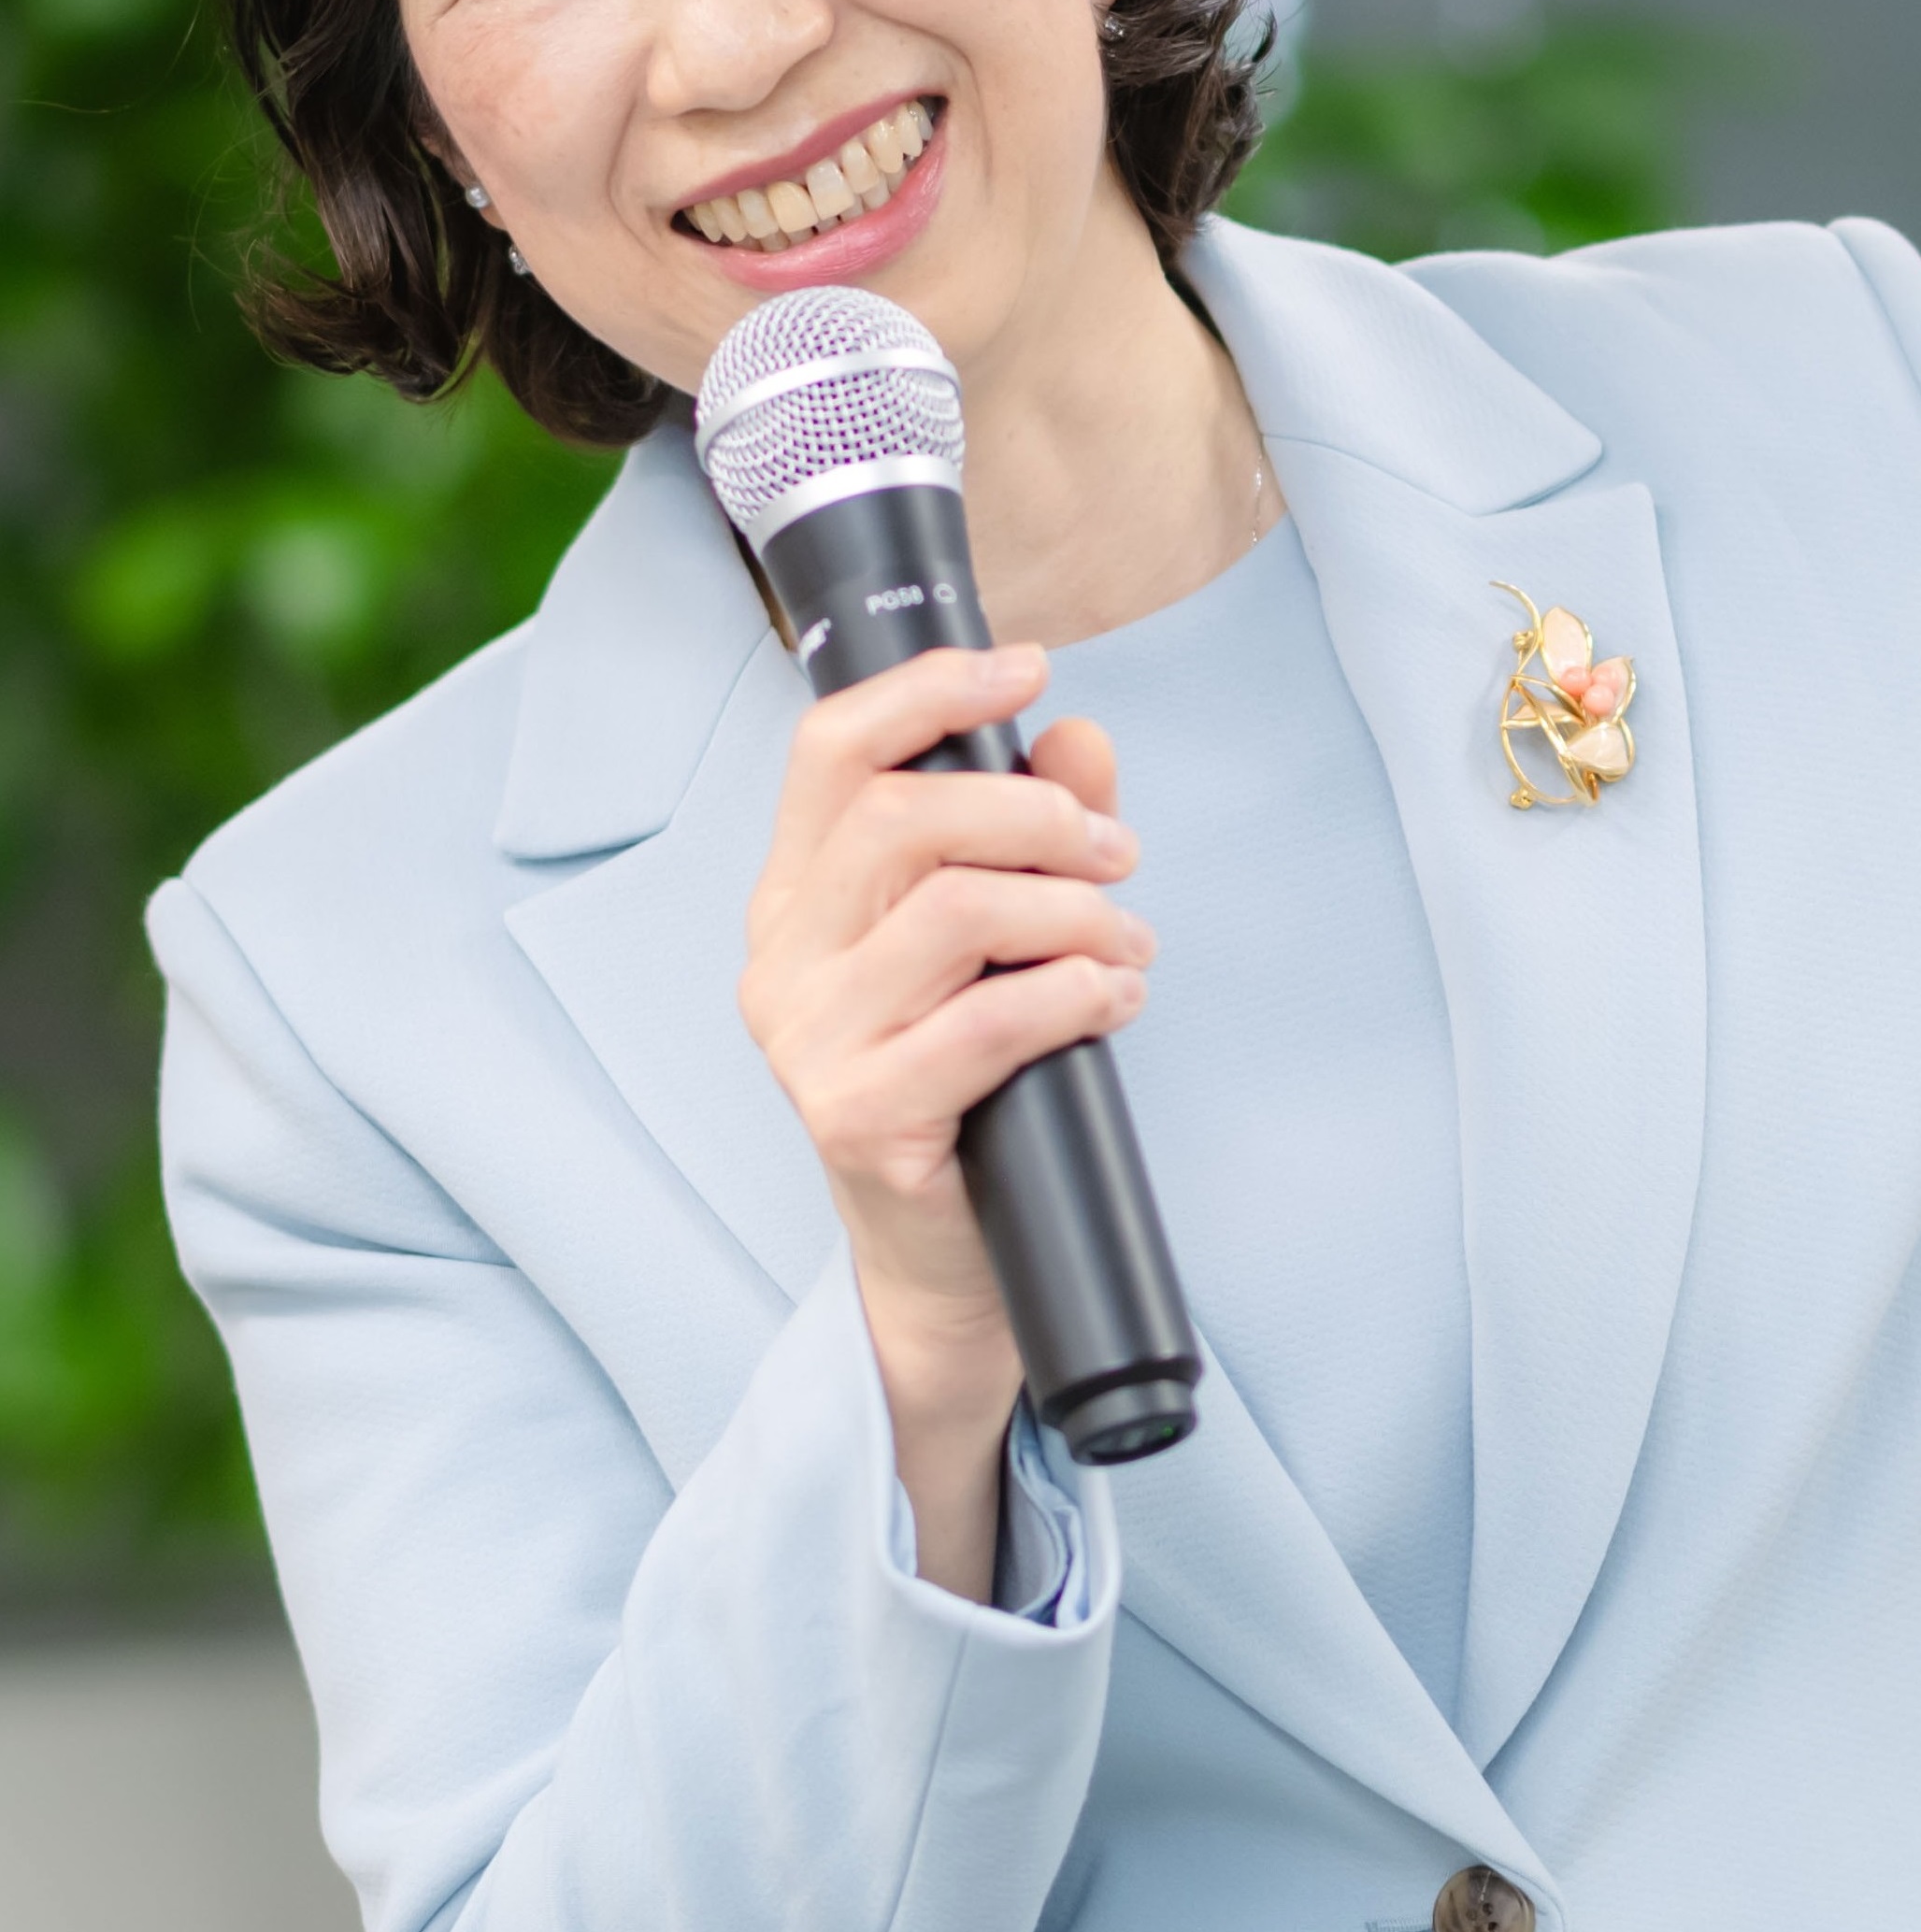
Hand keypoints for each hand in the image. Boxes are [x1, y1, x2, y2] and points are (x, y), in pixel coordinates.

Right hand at [739, 644, 1147, 1596]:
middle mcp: (781, 959)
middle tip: (1117, 853)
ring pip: (950, 912)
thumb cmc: (974, 1084)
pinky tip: (1113, 1000)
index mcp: (797, 897)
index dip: (927, 691)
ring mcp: (807, 1042)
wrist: (949, 1264)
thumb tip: (1081, 734)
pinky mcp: (858, 1118)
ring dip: (1073, 913)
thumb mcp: (1005, 938)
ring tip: (1127, 946)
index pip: (827, 750)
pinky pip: (981, 1022)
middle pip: (897, 818)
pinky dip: (1073, 994)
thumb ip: (1035, 830)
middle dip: (1033, 814)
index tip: (1027, 666)